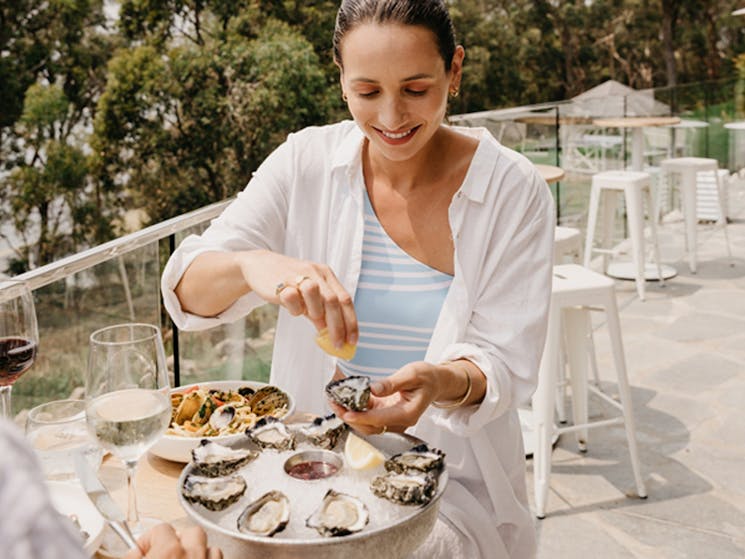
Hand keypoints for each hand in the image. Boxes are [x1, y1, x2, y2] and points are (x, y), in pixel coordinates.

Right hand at [123, 524, 220, 558]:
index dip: (148, 540)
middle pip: (191, 532)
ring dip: (198, 552)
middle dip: (178, 541)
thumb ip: (133, 556)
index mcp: (169, 552)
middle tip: (164, 555)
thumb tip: (134, 553)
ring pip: (210, 547)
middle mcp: (193, 555)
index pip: (161, 530)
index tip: (141, 552)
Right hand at [237, 250, 357, 347]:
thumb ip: (321, 312)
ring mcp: (298, 275)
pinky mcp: (280, 281)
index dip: (351, 322)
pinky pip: (291, 298)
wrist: (259, 265)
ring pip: (315, 294)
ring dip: (316, 312)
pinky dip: (294, 308)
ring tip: (310, 317)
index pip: (345, 299)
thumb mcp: (309, 295)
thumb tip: (332, 336)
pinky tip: (291, 307)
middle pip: (333, 301)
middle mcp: (316, 273)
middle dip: (338, 327)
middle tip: (338, 344)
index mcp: (326, 275)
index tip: (352, 340)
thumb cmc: (289, 283)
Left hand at [329, 362, 440, 434]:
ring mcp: (392, 420)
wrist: (435, 383)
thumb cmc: (427, 378)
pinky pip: (369, 416)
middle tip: (334, 404)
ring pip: (367, 424)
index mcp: (408, 413)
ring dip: (350, 415)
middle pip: (371, 427)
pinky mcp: (387, 415)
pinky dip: (356, 409)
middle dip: (350, 417)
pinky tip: (345, 400)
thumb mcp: (411, 374)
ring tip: (335, 401)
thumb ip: (392, 383)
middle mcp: (400, 421)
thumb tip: (373, 389)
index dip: (362, 417)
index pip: (381, 419)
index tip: (347, 413)